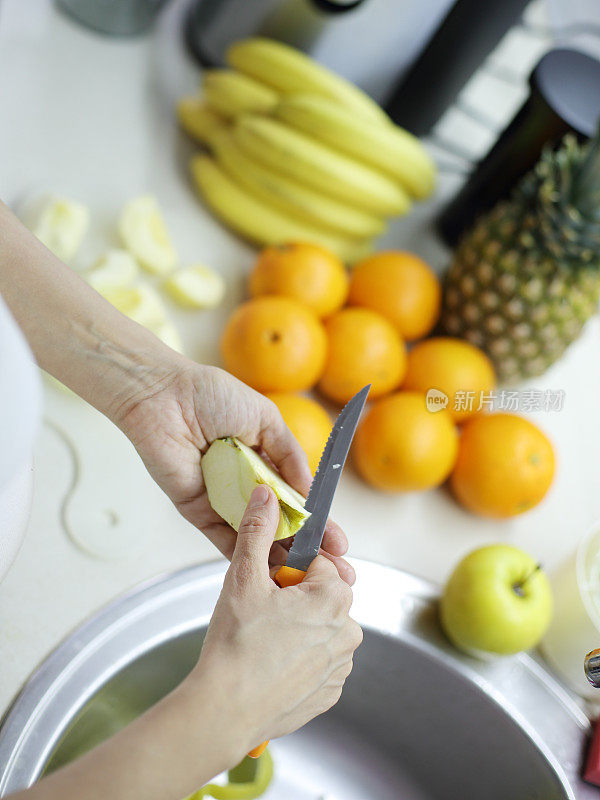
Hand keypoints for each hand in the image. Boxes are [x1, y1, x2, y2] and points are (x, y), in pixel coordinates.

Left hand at [116, 358, 353, 582]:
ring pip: (254, 534)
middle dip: (303, 543)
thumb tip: (309, 490)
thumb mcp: (265, 417)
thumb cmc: (212, 395)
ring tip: (301, 571)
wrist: (164, 396)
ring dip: (277, 552)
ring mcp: (222, 499)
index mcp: (263, 459)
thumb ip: (289, 454)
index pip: (295, 496)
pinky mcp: (197, 510)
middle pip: (278, 521)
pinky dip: (243, 553)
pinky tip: (266, 567)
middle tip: (327, 565)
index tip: (337, 541)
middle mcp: (245, 482)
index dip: (317, 520)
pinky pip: (222, 537)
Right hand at [186, 485, 362, 753]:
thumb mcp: (243, 577)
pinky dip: (300, 659)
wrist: (225, 711)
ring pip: (321, 628)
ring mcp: (341, 666)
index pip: (318, 563)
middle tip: (261, 612)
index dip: (288, 569)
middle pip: (321, 595)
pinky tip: (272, 664)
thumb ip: (257, 531)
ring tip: (263, 641)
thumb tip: (266, 497)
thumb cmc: (236, 646)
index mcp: (334, 597)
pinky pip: (319, 662)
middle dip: (295, 597)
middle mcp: (348, 630)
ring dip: (299, 628)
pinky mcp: (330, 692)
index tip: (268, 583)